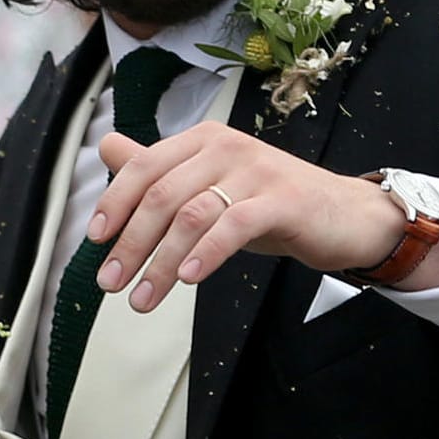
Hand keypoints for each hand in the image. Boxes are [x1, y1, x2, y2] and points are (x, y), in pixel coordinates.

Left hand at [91, 122, 406, 311]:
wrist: (344, 215)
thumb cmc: (269, 202)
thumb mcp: (209, 186)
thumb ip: (159, 170)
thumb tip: (106, 146)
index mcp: (201, 140)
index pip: (143, 166)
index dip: (113, 203)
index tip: (94, 241)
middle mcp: (224, 146)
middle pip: (161, 195)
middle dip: (130, 243)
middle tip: (110, 283)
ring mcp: (256, 170)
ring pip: (192, 215)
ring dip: (160, 261)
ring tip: (143, 298)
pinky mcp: (284, 199)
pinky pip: (234, 226)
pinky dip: (206, 254)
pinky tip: (187, 279)